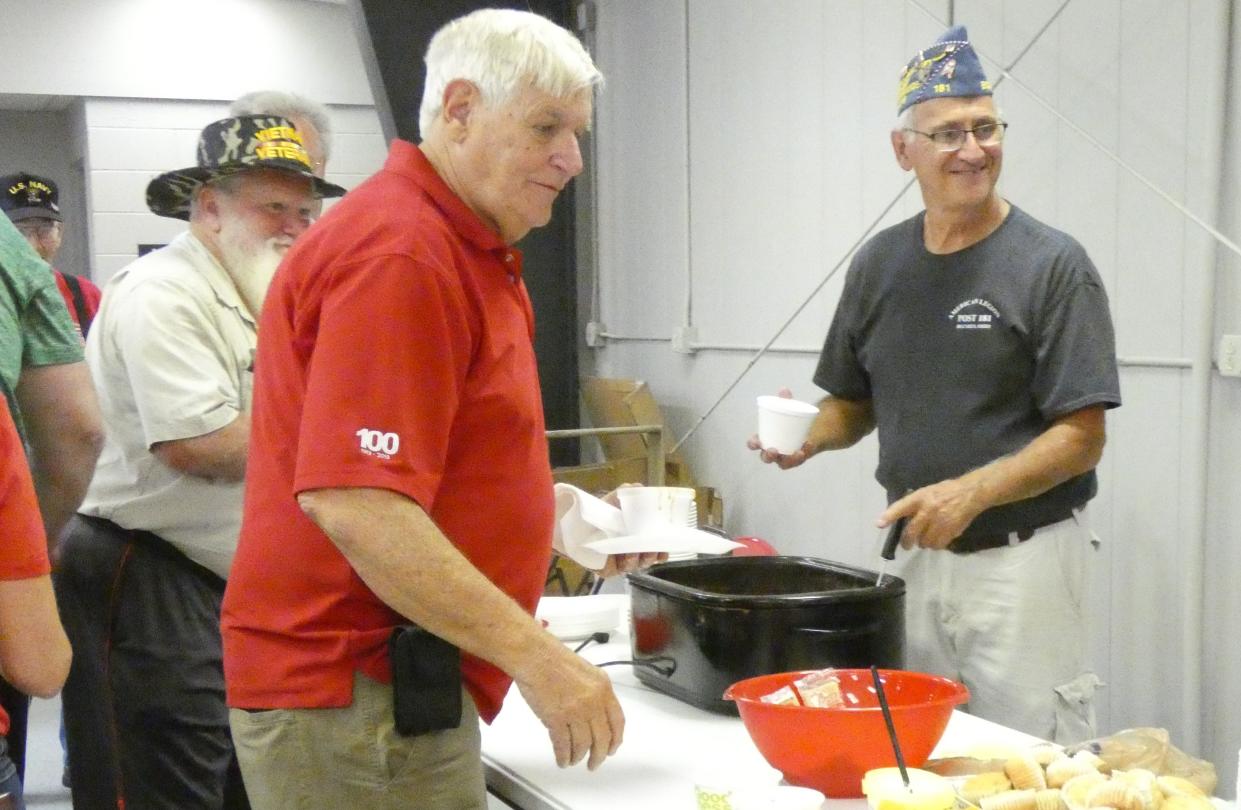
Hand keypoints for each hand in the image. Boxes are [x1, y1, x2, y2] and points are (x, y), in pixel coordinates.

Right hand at [516, 645, 624, 768]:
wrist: (534, 656)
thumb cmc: (554, 659)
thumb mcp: (587, 672)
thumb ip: (595, 693)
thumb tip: (597, 715)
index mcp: (603, 689)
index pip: (617, 722)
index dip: (615, 740)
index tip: (612, 748)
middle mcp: (593, 702)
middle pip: (602, 738)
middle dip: (599, 755)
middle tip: (594, 763)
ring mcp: (575, 712)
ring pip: (583, 745)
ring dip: (578, 757)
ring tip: (574, 761)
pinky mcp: (556, 719)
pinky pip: (563, 745)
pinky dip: (563, 756)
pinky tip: (562, 760)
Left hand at [594, 483, 669, 574]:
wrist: (576, 523)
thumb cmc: (601, 513)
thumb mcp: (615, 500)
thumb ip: (628, 493)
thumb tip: (638, 487)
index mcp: (638, 539)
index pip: (655, 549)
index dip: (662, 550)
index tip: (665, 548)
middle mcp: (631, 553)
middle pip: (648, 559)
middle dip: (652, 555)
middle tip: (652, 549)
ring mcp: (620, 563)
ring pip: (636, 565)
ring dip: (639, 559)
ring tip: (633, 551)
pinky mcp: (608, 570)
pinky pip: (620, 571)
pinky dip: (624, 564)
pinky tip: (623, 557)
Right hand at [747, 388, 813, 468]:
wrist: (807, 430)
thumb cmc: (790, 420)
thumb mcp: (788, 409)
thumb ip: (785, 401)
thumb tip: (784, 389)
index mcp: (764, 439)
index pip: (754, 444)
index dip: (753, 444)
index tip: (757, 442)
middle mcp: (772, 452)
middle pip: (766, 458)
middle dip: (768, 456)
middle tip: (773, 450)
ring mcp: (784, 457)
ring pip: (783, 463)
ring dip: (789, 460)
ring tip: (798, 453)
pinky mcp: (797, 459)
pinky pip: (799, 459)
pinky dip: (805, 452)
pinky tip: (809, 444)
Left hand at [876, 478, 984, 549]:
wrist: (970, 493)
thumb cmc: (946, 491)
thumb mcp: (928, 491)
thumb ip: (915, 503)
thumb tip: (903, 516)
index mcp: (920, 497)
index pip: (901, 507)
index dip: (889, 516)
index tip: (879, 524)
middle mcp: (928, 510)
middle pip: (911, 532)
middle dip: (906, 542)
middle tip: (906, 545)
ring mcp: (939, 522)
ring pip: (924, 542)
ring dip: (924, 543)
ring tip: (926, 539)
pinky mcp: (950, 531)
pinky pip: (938, 545)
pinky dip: (936, 545)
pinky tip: (938, 539)